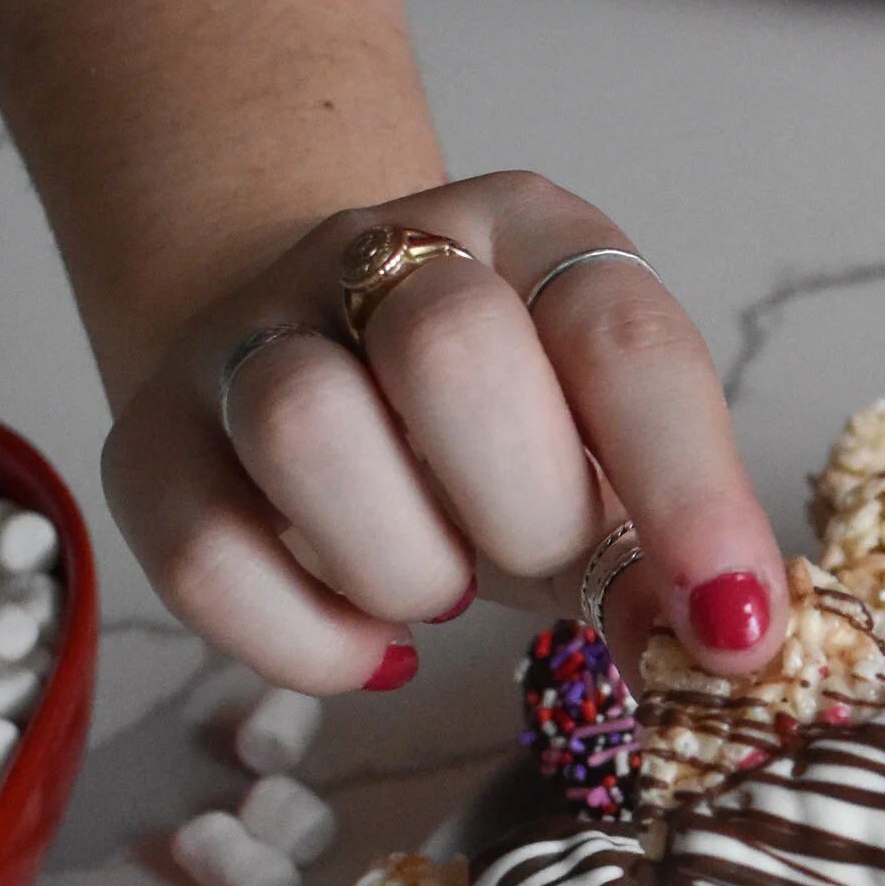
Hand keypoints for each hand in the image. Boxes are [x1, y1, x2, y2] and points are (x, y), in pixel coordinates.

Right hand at [101, 171, 787, 691]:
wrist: (317, 348)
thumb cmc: (499, 430)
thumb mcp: (601, 455)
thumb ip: (658, 542)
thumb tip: (712, 652)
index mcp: (531, 233)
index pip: (620, 336)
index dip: (688, 491)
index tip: (732, 626)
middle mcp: (380, 252)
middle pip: (447, 350)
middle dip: (521, 510)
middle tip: (535, 563)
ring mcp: (249, 332)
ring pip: (302, 425)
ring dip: (400, 563)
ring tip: (434, 589)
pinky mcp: (152, 436)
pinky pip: (200, 552)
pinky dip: (304, 640)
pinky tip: (367, 649)